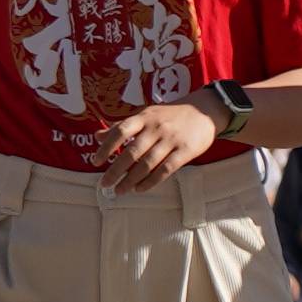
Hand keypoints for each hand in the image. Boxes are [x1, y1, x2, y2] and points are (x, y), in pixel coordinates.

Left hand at [94, 98, 232, 190]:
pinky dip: (151, 182)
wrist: (205, 111)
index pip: (120, 132)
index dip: (106, 147)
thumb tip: (96, 136)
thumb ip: (122, 126)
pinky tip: (140, 188)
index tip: (96, 162)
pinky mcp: (186, 151)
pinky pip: (166, 169)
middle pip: (132, 152)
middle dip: (116, 170)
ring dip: (131, 180)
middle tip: (105, 184)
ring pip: (148, 163)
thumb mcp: (146, 115)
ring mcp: (172, 139)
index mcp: (144, 117)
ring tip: (120, 190)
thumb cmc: (170, 115)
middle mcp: (157, 128)